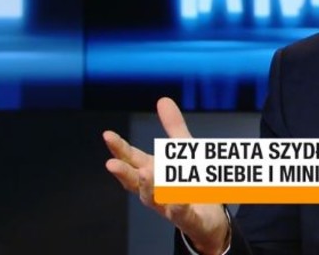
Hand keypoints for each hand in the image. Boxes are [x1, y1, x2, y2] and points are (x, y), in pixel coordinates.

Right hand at [103, 97, 229, 254]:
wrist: (210, 219)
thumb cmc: (190, 184)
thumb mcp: (184, 151)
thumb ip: (173, 128)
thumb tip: (163, 99)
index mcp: (153, 172)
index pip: (132, 160)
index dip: (120, 149)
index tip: (107, 135)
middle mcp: (156, 191)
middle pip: (136, 182)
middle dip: (124, 173)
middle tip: (111, 163)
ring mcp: (169, 206)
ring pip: (154, 199)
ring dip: (149, 187)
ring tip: (145, 172)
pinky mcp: (188, 219)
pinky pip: (181, 213)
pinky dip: (178, 205)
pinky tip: (177, 198)